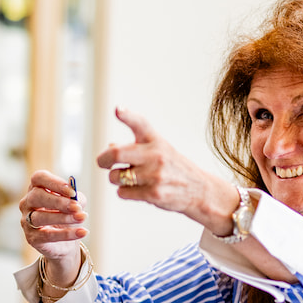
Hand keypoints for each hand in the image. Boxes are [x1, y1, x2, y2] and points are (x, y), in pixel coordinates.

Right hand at [19, 170, 86, 288]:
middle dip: (58, 202)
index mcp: (37, 189)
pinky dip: (67, 234)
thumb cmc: (68, 218)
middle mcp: (27, 204)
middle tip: (77, 206)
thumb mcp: (75, 205)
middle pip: (37, 197)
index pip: (38, 178)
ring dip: (64, 218)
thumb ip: (75, 199)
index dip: (54, 183)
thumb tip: (78, 197)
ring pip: (41, 217)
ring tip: (83, 218)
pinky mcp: (32, 239)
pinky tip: (84, 232)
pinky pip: (47, 236)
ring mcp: (26, 222)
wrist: (66, 245)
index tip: (72, 189)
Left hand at [95, 108, 239, 236]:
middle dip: (103, 160)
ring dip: (116, 179)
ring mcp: (155, 175)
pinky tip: (138, 190)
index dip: (128, 116)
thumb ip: (135, 147)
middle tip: (103, 163)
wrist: (199, 190)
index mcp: (156, 140)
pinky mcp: (154, 193)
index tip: (118, 110)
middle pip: (117, 154)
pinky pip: (123, 192)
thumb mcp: (159, 150)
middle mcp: (155, 155)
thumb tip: (110, 147)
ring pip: (115, 177)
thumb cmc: (174, 168)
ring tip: (130, 179)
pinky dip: (125, 192)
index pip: (140, 124)